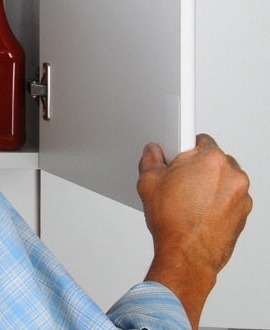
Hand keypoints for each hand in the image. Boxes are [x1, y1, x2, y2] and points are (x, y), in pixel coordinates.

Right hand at [138, 133, 251, 328]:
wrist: (187, 255)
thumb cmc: (173, 222)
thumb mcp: (148, 181)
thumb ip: (151, 158)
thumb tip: (154, 152)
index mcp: (211, 159)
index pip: (200, 139)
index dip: (184, 148)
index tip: (178, 154)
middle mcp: (232, 174)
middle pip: (213, 160)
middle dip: (197, 167)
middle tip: (179, 182)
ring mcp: (242, 194)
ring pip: (223, 179)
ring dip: (210, 185)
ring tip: (189, 201)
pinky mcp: (245, 212)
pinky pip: (230, 198)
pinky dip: (218, 201)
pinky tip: (200, 212)